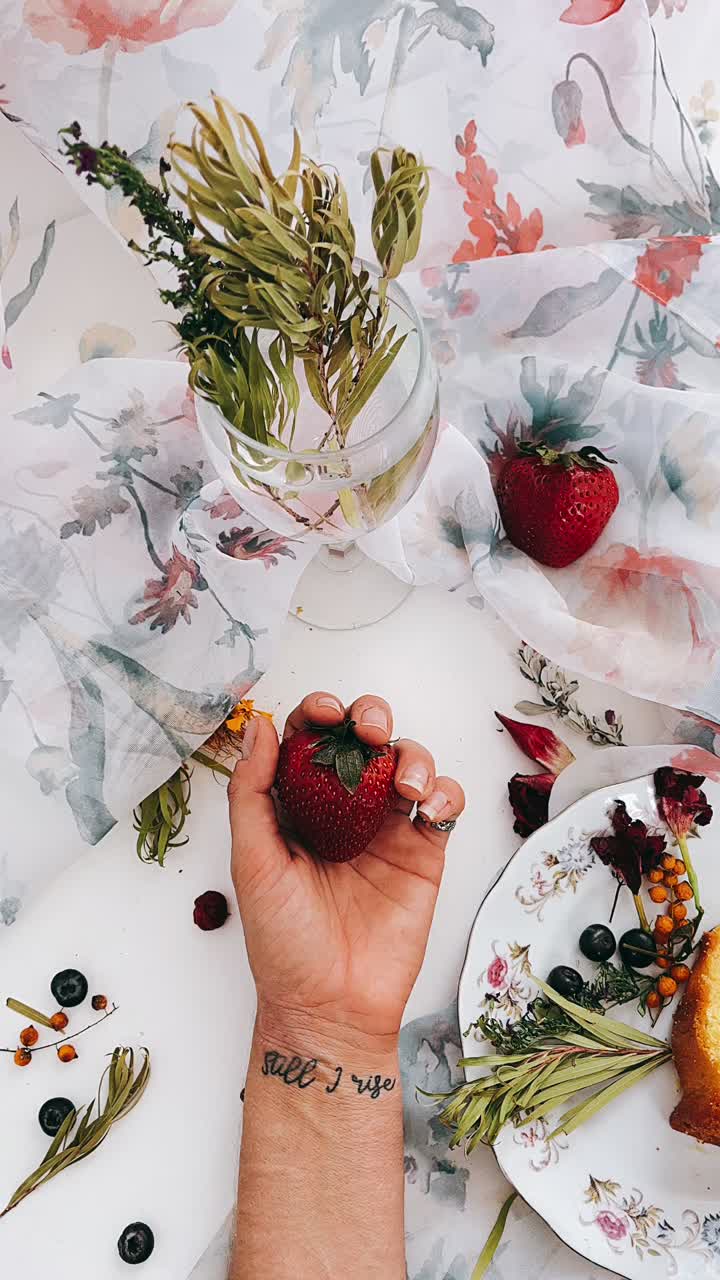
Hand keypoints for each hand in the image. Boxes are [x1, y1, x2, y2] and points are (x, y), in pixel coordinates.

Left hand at [228, 692, 463, 1049]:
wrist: (331, 1006)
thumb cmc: (283, 941)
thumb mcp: (252, 862)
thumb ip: (251, 792)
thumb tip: (257, 726)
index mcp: (297, 806)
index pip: (308, 741)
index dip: (316, 714)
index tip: (323, 712)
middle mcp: (343, 809)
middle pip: (363, 739)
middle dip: (369, 718)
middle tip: (368, 730)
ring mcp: (386, 829)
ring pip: (407, 762)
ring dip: (411, 754)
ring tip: (404, 784)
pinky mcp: (424, 853)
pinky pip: (444, 804)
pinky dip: (446, 790)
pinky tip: (430, 804)